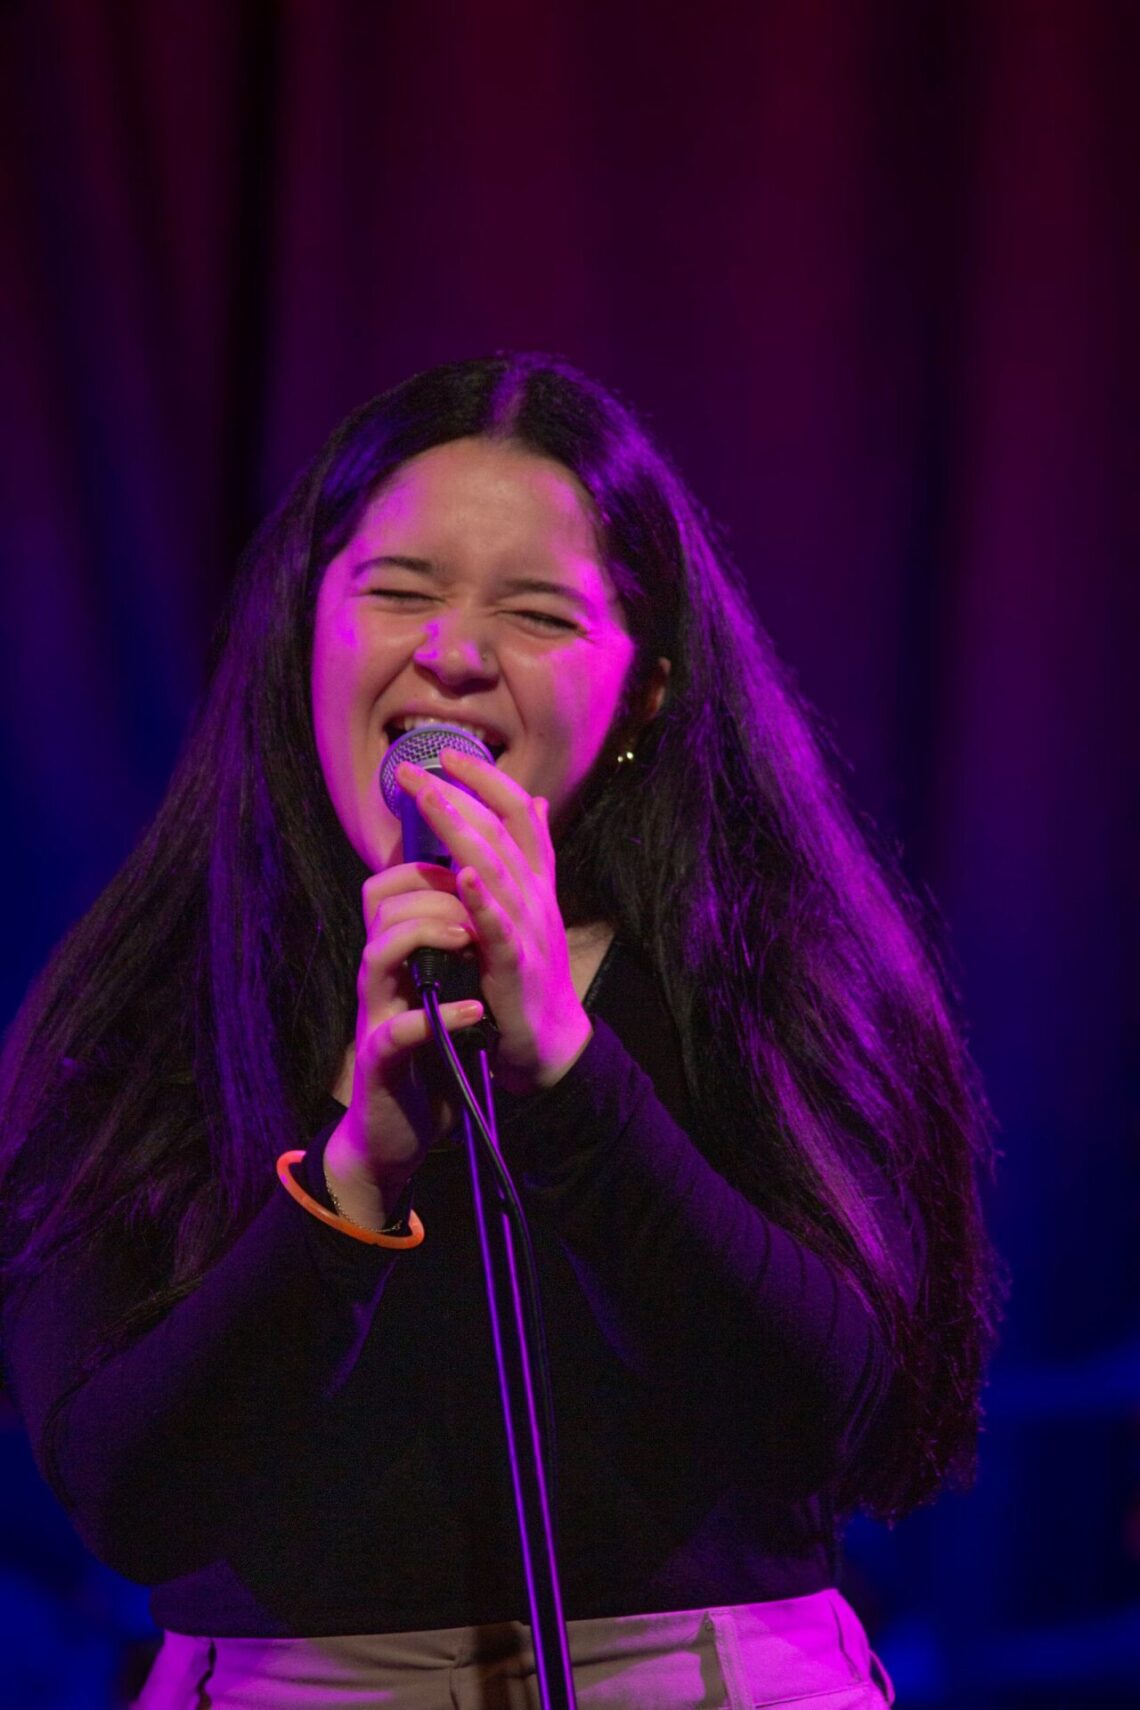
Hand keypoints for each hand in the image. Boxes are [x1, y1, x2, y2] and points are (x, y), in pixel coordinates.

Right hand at [325, 861, 483, 1226]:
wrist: (397, 1133)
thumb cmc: (426, 1058)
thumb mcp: (439, 991)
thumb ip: (450, 947)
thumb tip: (475, 896)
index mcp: (394, 958)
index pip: (389, 887)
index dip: (426, 865)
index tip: (471, 871)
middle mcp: (379, 979)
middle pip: (381, 905)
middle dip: (432, 891)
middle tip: (476, 905)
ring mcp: (376, 1017)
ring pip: (376, 954)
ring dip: (424, 934)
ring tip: (468, 939)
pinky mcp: (381, 1062)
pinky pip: (399, 1030)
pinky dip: (439, 1017)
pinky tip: (473, 1010)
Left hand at [395, 749, 592, 1096]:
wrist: (551, 1042)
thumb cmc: (532, 972)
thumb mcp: (533, 907)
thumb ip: (531, 858)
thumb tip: (536, 802)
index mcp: (537, 881)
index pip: (519, 813)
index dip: (487, 779)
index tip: (450, 752)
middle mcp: (536, 896)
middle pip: (500, 832)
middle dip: (458, 795)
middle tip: (415, 769)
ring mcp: (528, 929)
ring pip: (496, 869)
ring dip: (462, 831)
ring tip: (431, 799)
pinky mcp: (515, 966)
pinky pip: (498, 928)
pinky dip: (481, 900)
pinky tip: (461, 876)